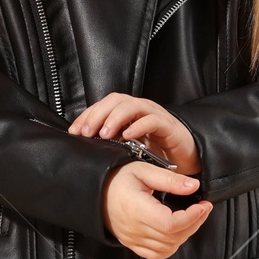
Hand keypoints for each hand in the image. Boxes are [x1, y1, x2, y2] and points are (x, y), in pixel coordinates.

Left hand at [68, 93, 200, 173]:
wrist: (184, 157)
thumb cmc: (156, 151)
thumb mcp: (128, 146)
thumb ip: (111, 141)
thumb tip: (85, 146)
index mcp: (127, 111)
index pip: (103, 105)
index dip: (87, 116)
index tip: (74, 131)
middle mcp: (139, 108)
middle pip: (115, 100)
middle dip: (97, 115)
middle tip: (85, 132)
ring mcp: (154, 114)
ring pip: (131, 106)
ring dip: (115, 118)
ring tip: (104, 133)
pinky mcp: (168, 125)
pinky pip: (152, 120)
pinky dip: (138, 126)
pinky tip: (127, 135)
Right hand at [101, 163, 213, 258]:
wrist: (95, 192)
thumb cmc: (118, 179)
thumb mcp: (143, 170)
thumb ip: (169, 179)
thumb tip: (193, 186)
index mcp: (136, 209)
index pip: (170, 224)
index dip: (192, 218)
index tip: (204, 205)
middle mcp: (134, 229)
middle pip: (173, 237)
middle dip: (194, 223)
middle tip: (203, 208)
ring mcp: (133, 240)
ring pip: (168, 247)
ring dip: (185, 234)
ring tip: (192, 218)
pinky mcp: (133, 244)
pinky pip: (157, 253)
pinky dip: (172, 245)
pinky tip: (177, 231)